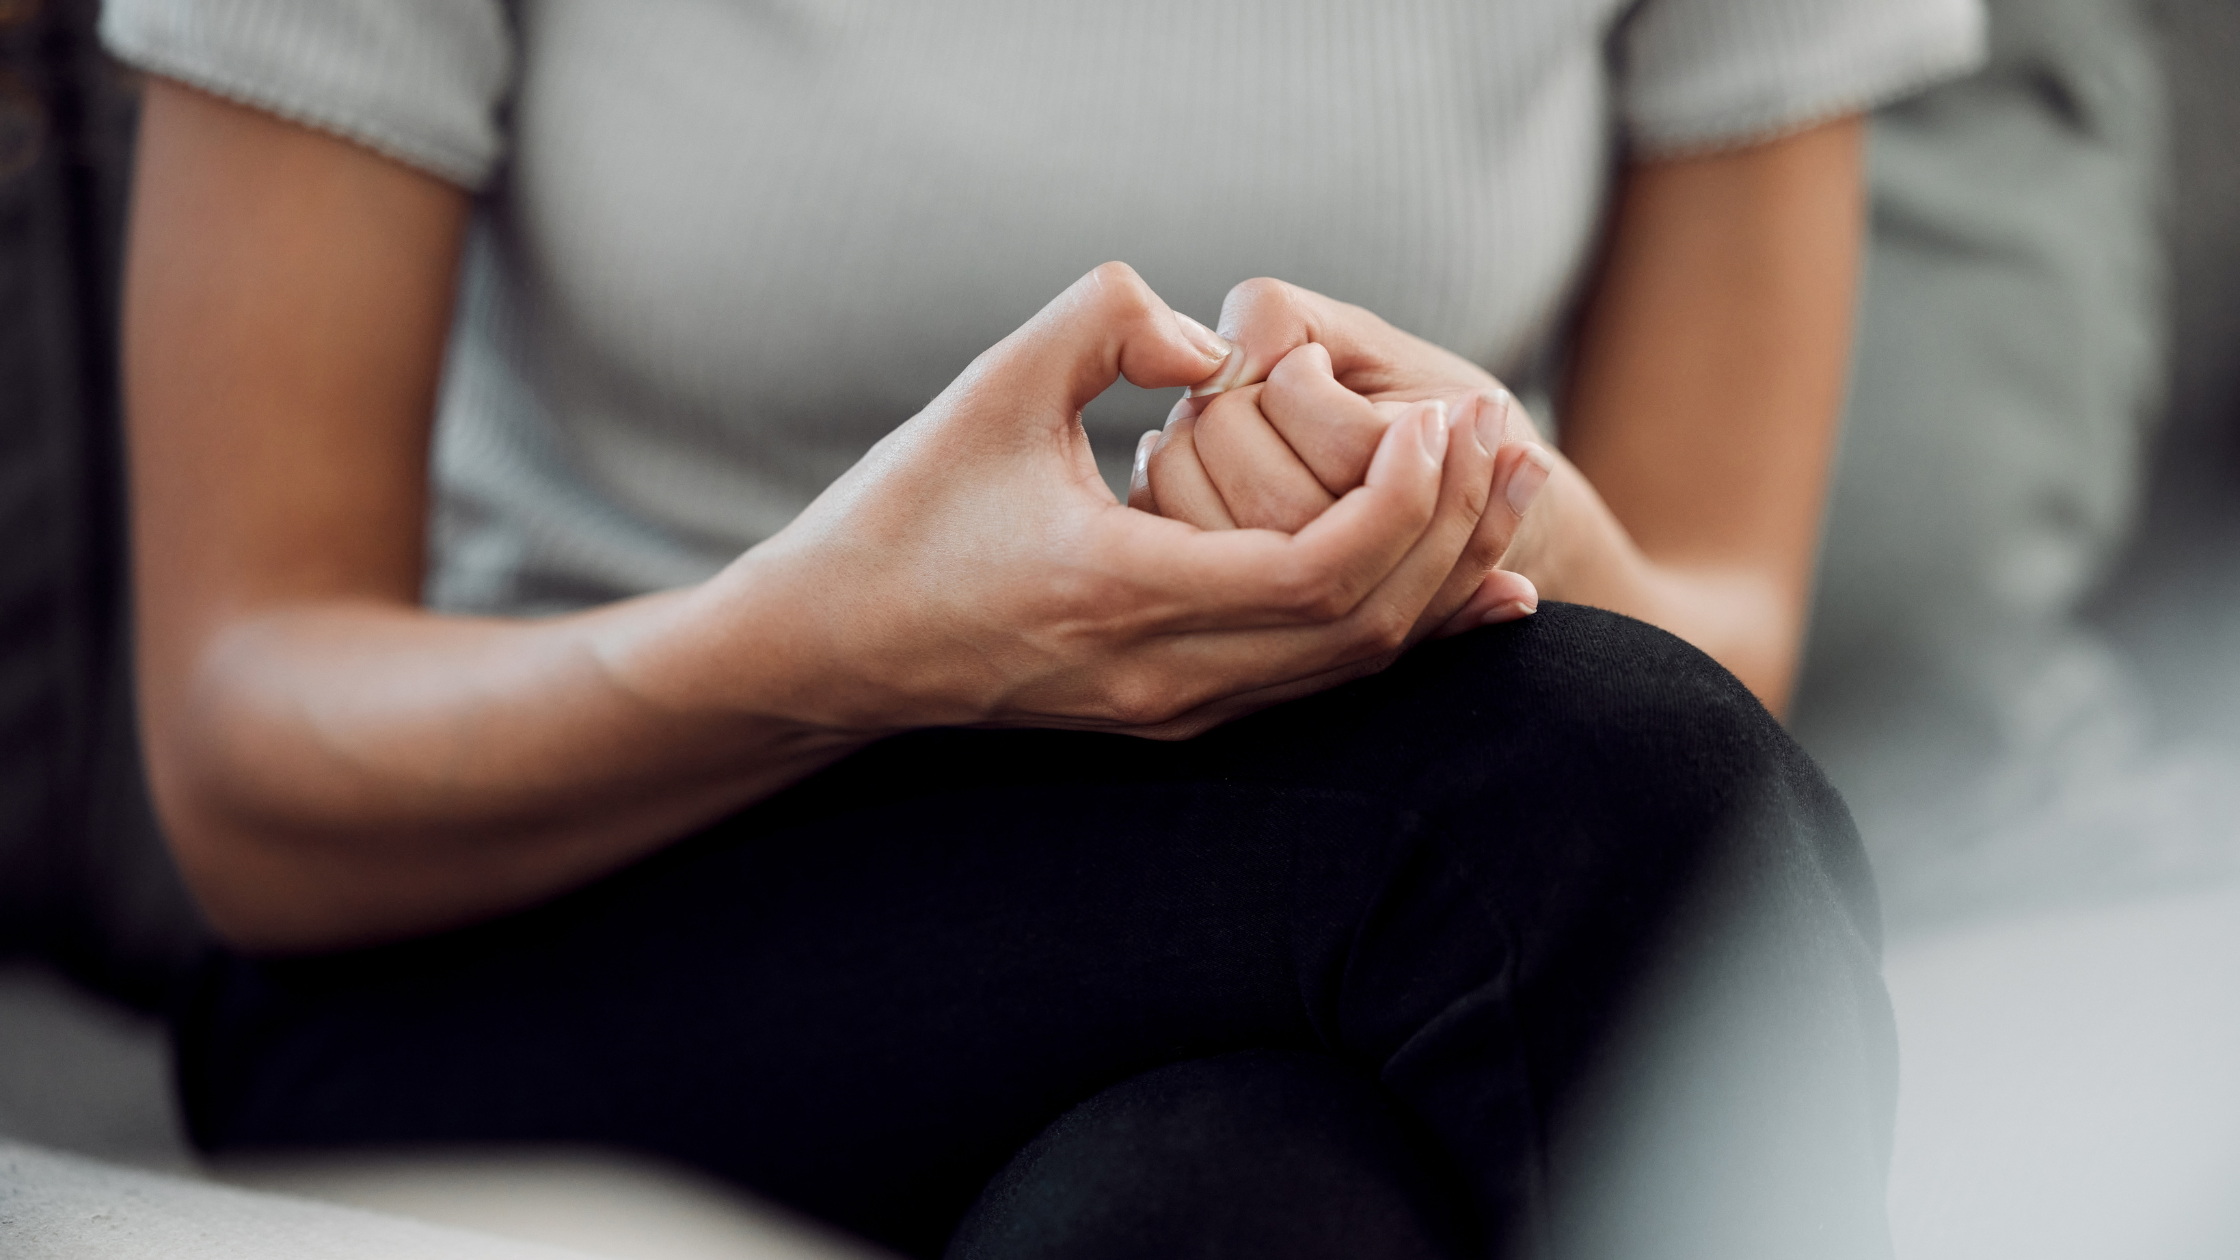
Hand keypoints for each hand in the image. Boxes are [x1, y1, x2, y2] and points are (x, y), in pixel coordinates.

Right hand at [662, 264, 1506, 739]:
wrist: (832, 651)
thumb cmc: (902, 514)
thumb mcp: (992, 387)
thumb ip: (1108, 321)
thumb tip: (1219, 342)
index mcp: (1122, 593)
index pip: (1320, 571)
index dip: (1405, 497)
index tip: (1441, 417)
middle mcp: (1164, 677)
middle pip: (1363, 626)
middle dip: (1455, 531)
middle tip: (1509, 435)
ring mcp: (1174, 711)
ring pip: (1352, 667)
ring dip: (1441, 579)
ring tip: (1507, 492)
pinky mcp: (1175, 716)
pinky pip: (1320, 683)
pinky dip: (1401, 630)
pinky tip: (1468, 591)